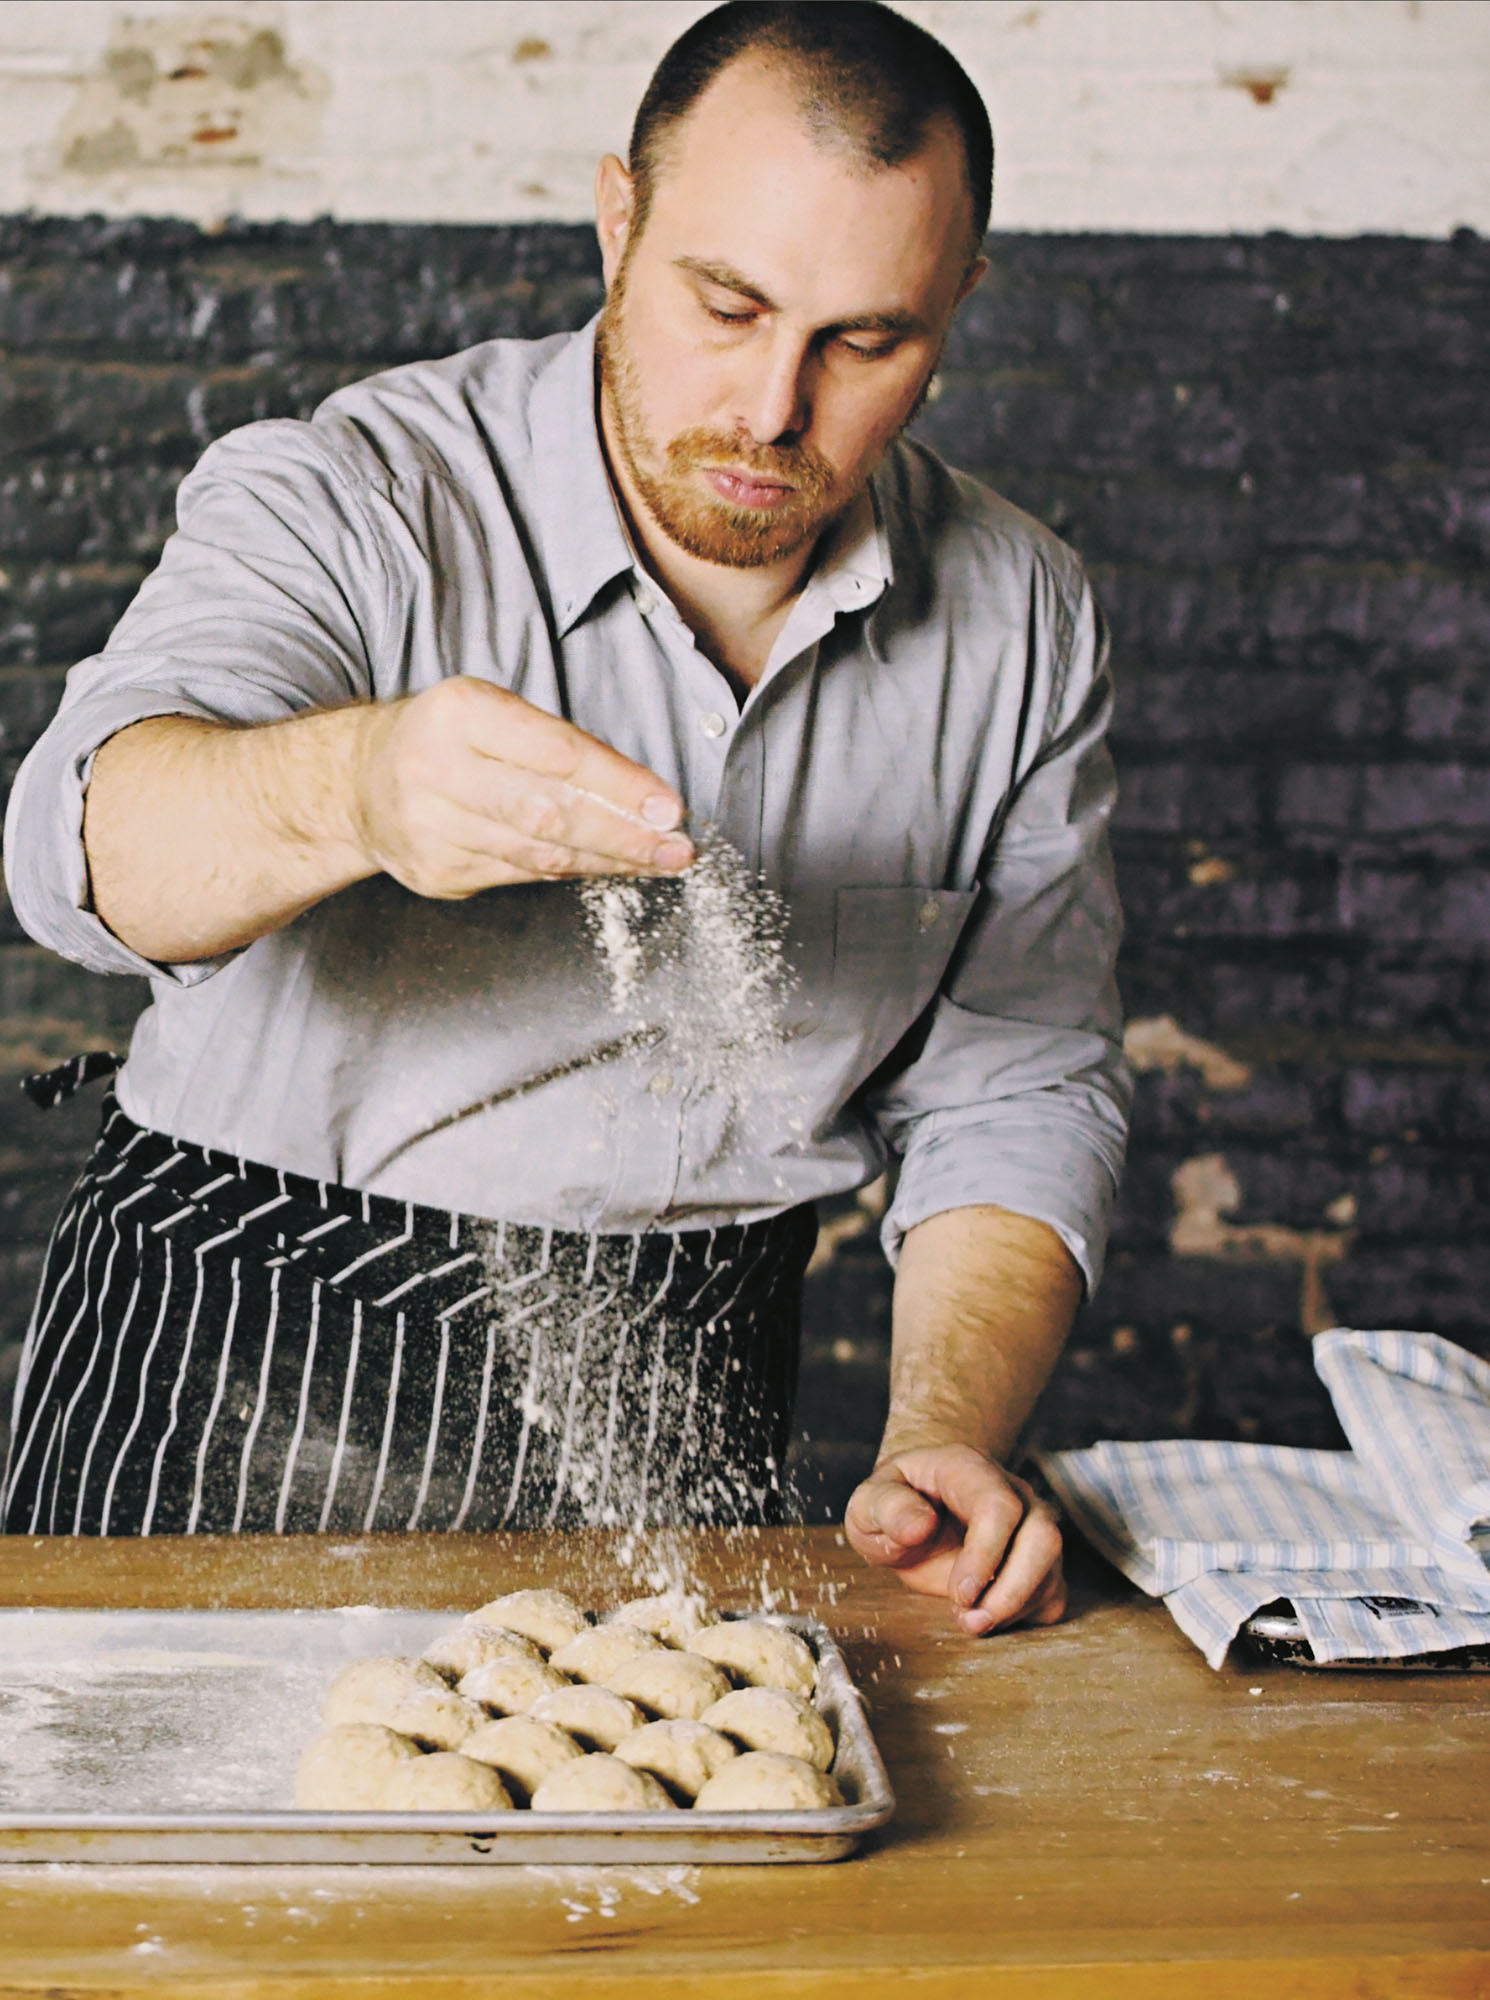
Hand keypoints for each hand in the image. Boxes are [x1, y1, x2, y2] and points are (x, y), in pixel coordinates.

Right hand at [350, 676, 692, 896]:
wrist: (359, 782)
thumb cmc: (449, 740)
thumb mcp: (491, 712)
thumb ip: (557, 745)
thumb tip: (643, 797)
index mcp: (458, 713)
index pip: (555, 752)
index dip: (618, 784)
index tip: (669, 806)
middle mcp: (437, 770)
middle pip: (547, 811)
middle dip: (623, 834)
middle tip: (678, 847)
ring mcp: (431, 829)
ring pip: (539, 852)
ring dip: (609, 860)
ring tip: (661, 860)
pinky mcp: (436, 874)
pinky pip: (521, 875)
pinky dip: (573, 870)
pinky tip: (610, 867)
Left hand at [844, 1444, 1065, 1634]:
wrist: (915, 1510)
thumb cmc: (893, 1505)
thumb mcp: (870, 1503)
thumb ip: (887, 1509)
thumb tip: (920, 1527)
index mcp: (968, 1469)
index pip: (998, 1505)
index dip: (986, 1553)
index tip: (960, 1594)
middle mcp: (1012, 1491)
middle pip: (1043, 1536)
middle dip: (1012, 1589)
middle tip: (970, 1620)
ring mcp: (1031, 1525)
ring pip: (1052, 1567)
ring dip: (1017, 1607)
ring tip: (971, 1623)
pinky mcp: (1038, 1561)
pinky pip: (1053, 1592)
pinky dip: (1028, 1616)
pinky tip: (988, 1617)